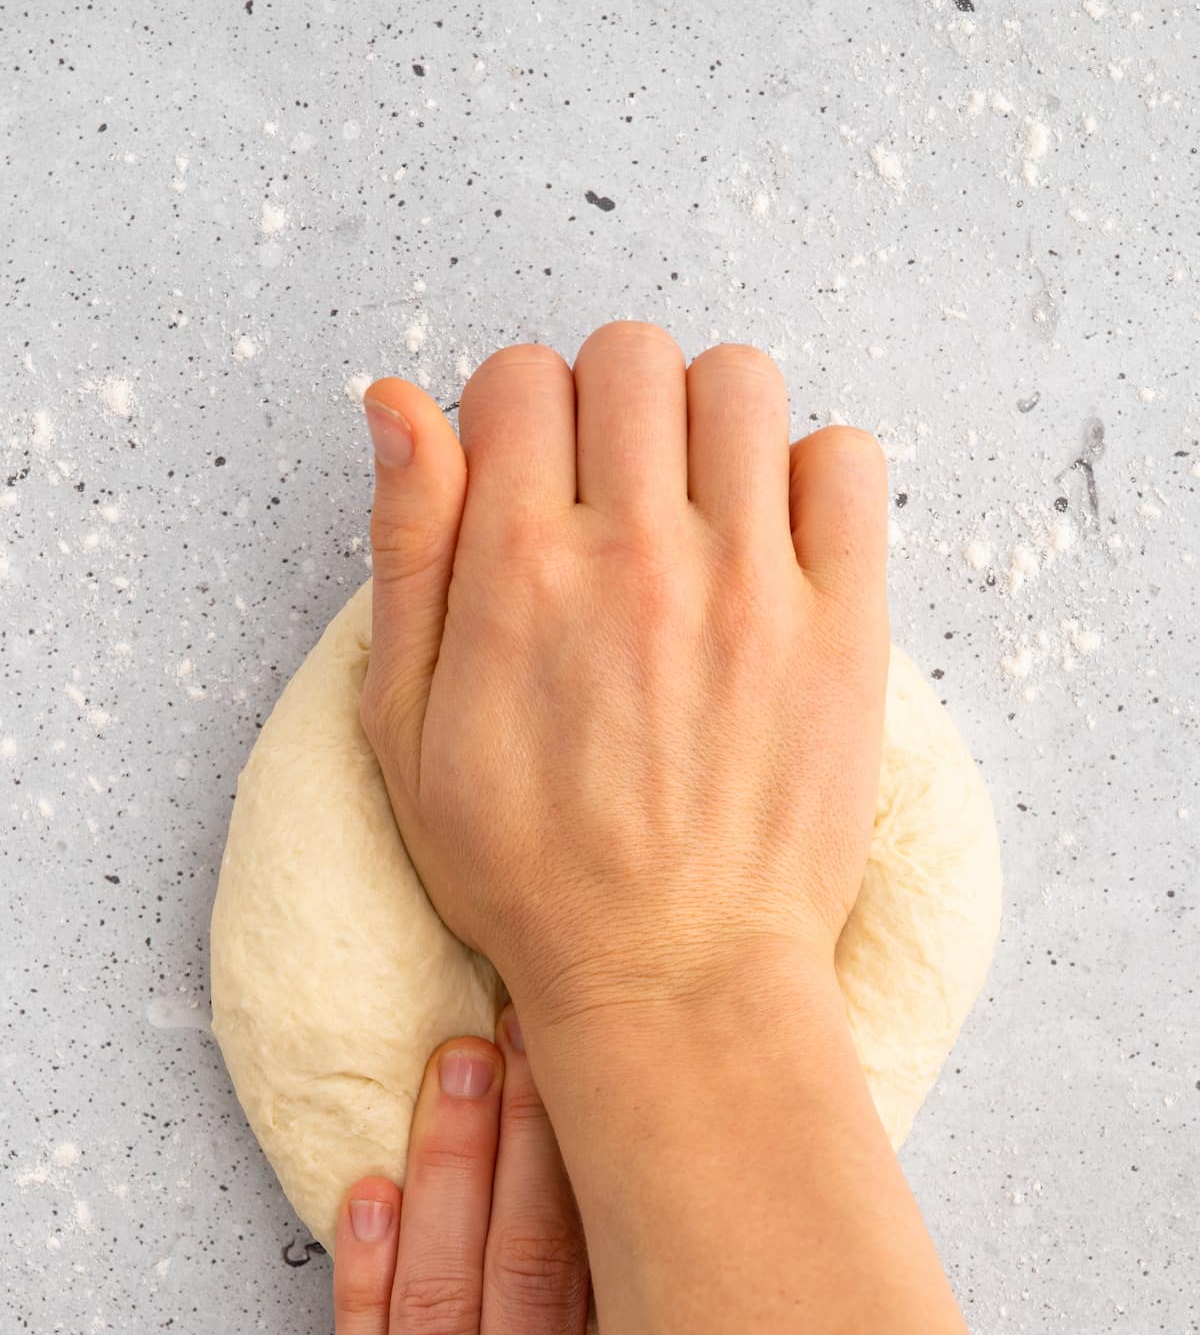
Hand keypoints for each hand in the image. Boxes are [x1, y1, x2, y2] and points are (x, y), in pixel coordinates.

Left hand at [296, 1013, 622, 1334]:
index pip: (630, 1317)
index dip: (631, 1193)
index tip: (644, 1097)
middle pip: (527, 1279)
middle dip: (533, 1145)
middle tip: (538, 1029)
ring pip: (435, 1307)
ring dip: (445, 1177)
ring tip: (456, 1070)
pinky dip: (358, 1282)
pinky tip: (366, 1196)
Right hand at [359, 321, 888, 1034]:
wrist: (671, 978)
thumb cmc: (532, 874)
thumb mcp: (407, 730)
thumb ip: (407, 552)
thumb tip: (399, 401)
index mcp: (519, 571)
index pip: (521, 376)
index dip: (516, 417)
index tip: (531, 481)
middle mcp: (636, 556)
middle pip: (631, 357)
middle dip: (608, 403)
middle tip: (613, 490)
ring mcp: (750, 587)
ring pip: (740, 383)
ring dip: (709, 420)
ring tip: (699, 503)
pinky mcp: (843, 629)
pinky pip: (846, 463)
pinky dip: (813, 474)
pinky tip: (777, 539)